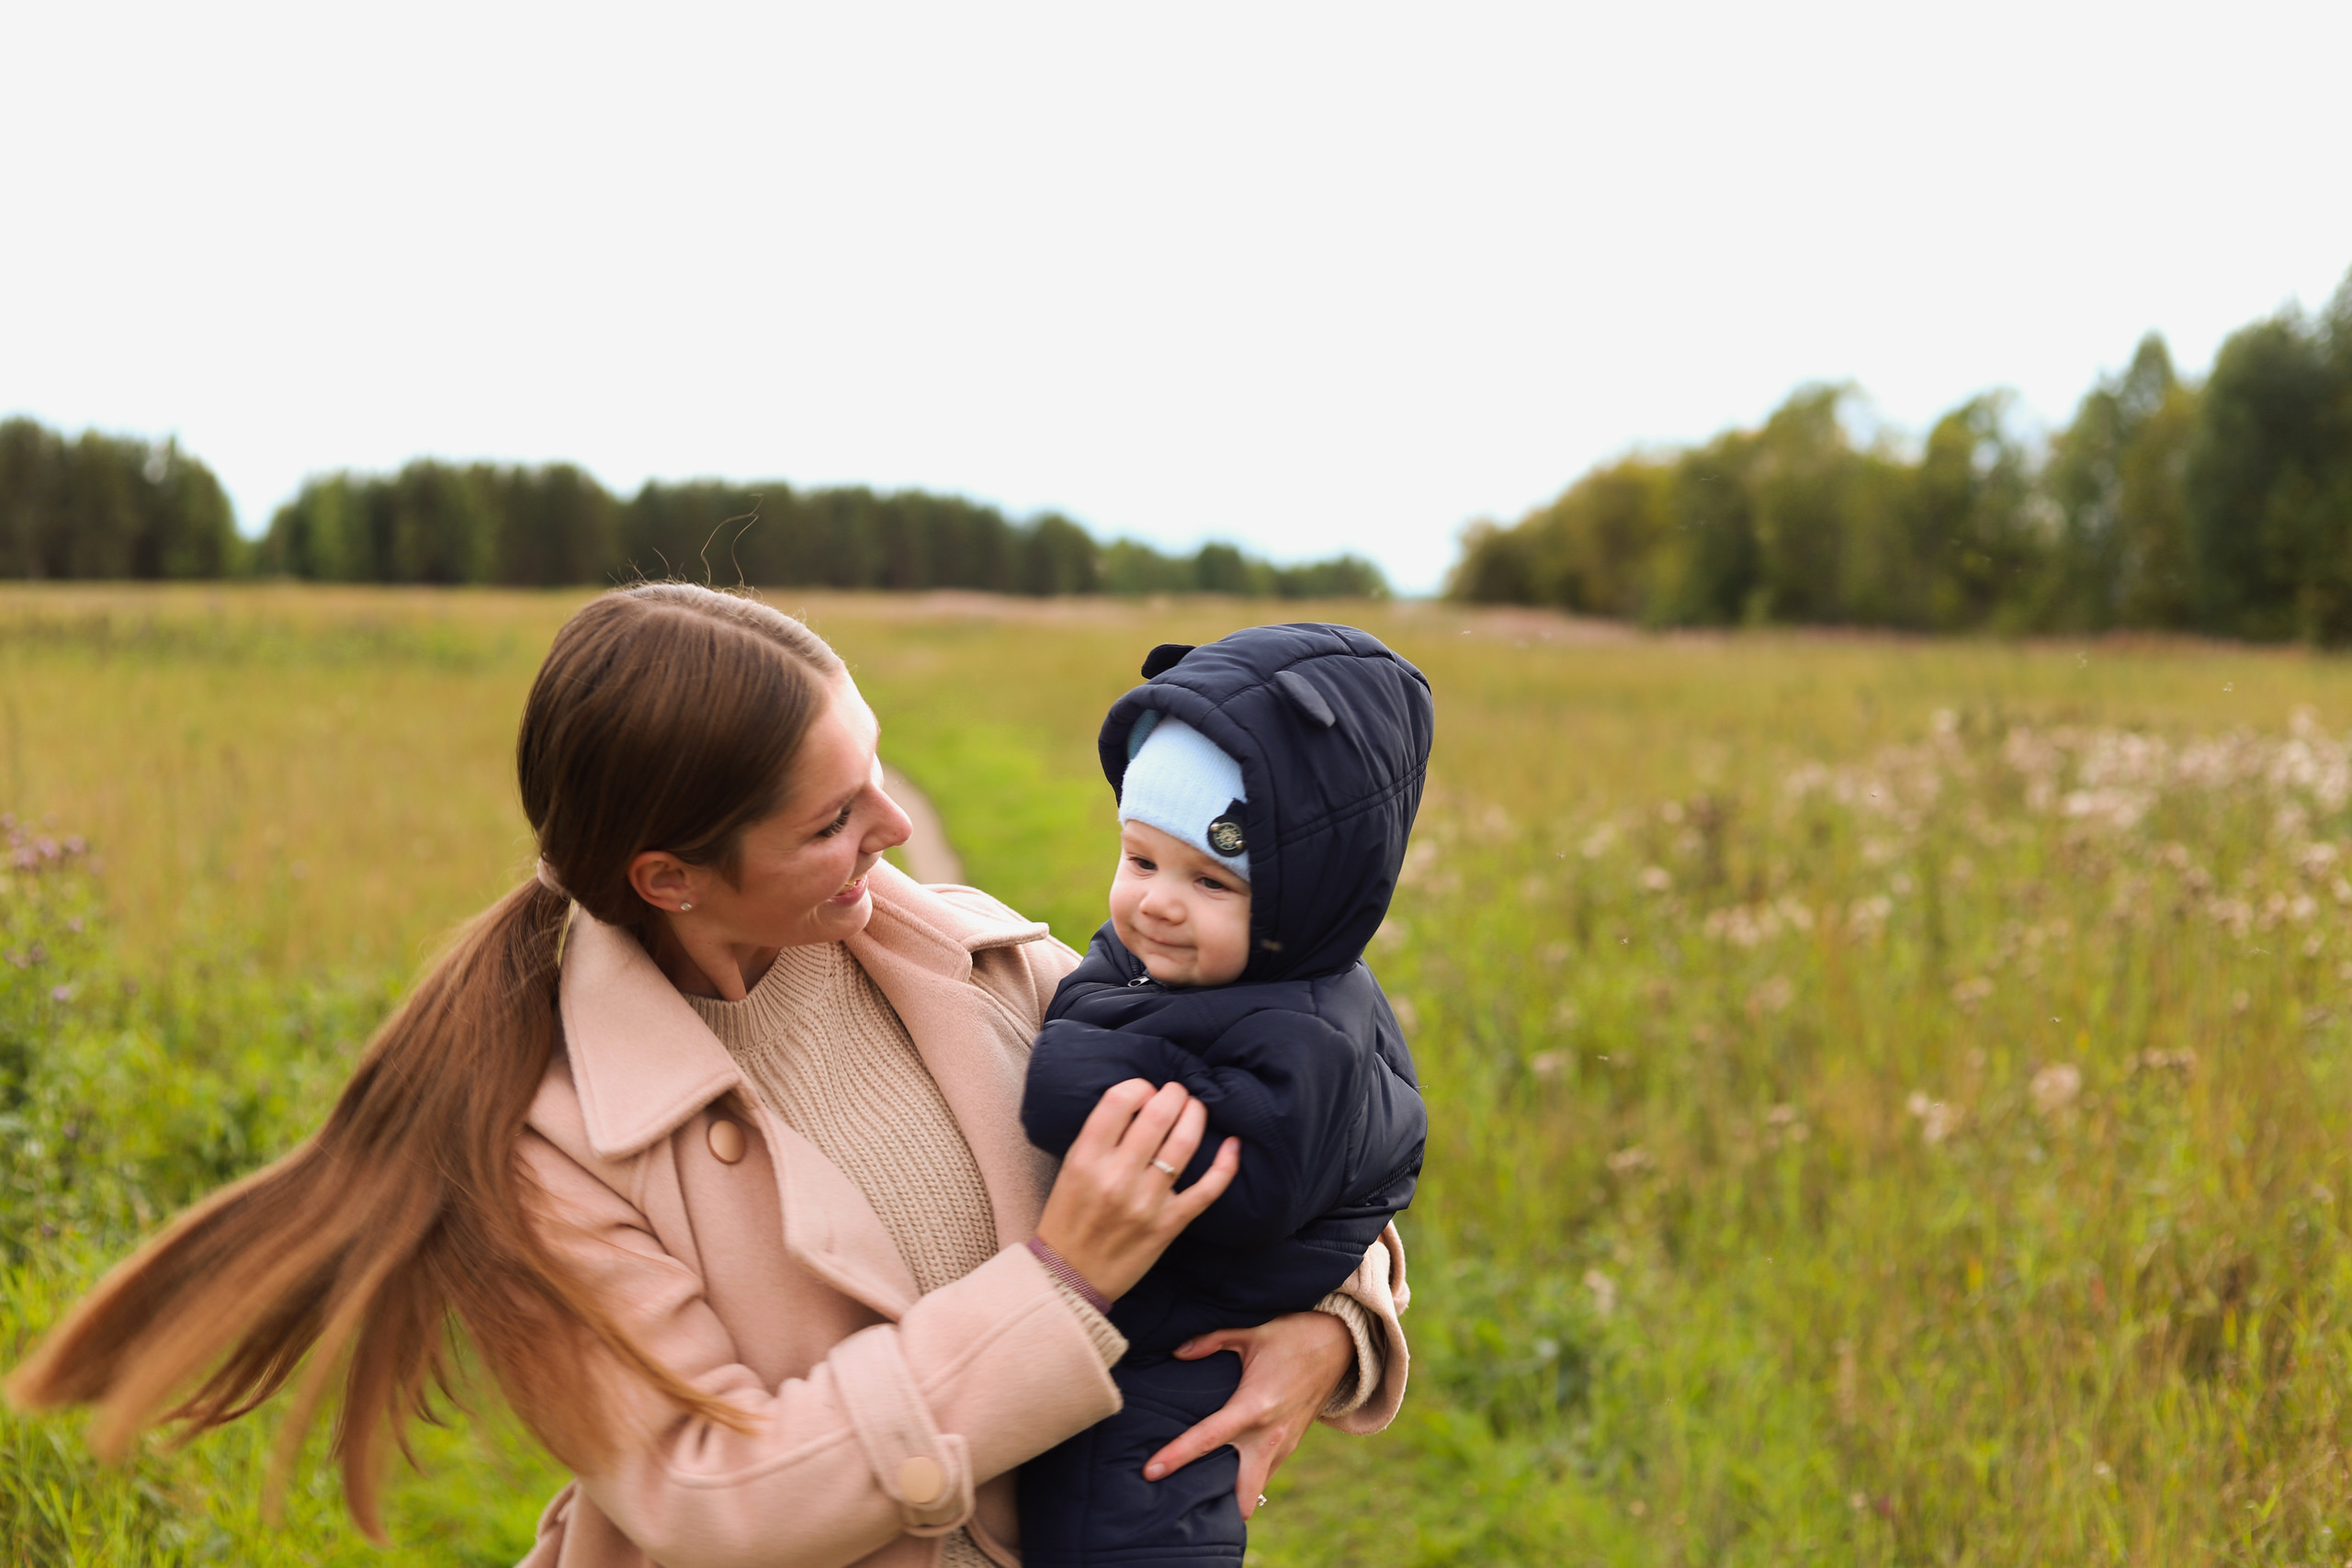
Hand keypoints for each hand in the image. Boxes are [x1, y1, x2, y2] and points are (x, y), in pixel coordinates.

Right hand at [1035, 1079, 1239, 1302]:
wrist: (1069, 1279)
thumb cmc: (1067, 1219)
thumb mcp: (1069, 1170)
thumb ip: (1098, 1138)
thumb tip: (1137, 1103)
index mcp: (1085, 1159)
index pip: (1118, 1100)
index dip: (1139, 1086)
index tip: (1145, 1090)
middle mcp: (1116, 1177)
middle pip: (1157, 1115)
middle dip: (1174, 1094)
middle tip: (1177, 1092)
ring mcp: (1146, 1202)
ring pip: (1184, 1144)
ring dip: (1195, 1116)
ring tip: (1195, 1108)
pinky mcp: (1169, 1224)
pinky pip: (1207, 1189)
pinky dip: (1225, 1164)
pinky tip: (1233, 1144)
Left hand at [1143, 1309, 1352, 1517]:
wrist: (1340, 1344)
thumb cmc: (1292, 1336)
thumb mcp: (1250, 1333)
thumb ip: (1209, 1342)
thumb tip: (1176, 1353)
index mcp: (1253, 1406)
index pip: (1207, 1439)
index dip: (1176, 1457)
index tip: (1151, 1472)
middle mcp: (1270, 1435)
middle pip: (1243, 1494)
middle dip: (1219, 1506)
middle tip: (1185, 1504)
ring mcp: (1285, 1445)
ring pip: (1257, 1489)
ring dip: (1234, 1494)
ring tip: (1200, 1493)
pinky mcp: (1292, 1445)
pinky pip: (1266, 1474)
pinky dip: (1249, 1479)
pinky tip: (1228, 1472)